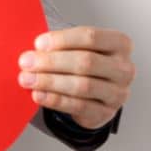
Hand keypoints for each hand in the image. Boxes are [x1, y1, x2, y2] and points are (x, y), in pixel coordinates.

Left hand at [18, 26, 133, 129]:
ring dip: (50, 82)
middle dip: (51, 62)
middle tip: (26, 62)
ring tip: (28, 79)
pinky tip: (39, 95)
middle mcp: (124, 68)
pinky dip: (55, 100)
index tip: (38, 44)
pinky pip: (78, 106)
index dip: (62, 40)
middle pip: (86, 62)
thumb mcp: (79, 47)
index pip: (90, 37)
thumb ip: (61, 44)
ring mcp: (118, 93)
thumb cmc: (87, 64)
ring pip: (82, 86)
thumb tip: (34, 48)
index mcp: (120, 44)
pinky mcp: (106, 113)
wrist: (96, 94)